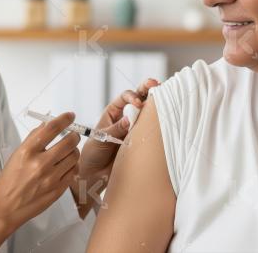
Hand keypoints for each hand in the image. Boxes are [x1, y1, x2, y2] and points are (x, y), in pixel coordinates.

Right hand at [0, 112, 79, 249]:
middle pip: (69, 142)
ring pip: (74, 156)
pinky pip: (74, 171)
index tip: (70, 116)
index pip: (51, 129)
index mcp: (27, 152)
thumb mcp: (16, 155)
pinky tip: (66, 166)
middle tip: (72, 136)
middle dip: (74, 136)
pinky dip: (73, 166)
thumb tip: (47, 124)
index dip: (64, 119)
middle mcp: (40, 163)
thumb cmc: (9, 181)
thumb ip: (33, 139)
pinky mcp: (58, 189)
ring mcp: (51, 178)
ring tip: (68, 152)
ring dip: (73, 151)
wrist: (6, 208)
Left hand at [72, 78, 159, 217]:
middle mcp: (126, 117)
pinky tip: (165, 118)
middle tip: (155, 83)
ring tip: (164, 96)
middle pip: (139, 98)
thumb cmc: (92, 153)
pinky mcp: (140, 141)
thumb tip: (128, 120)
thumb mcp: (100, 138)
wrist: (95, 174)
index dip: (132, 97)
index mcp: (113, 112)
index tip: (137, 103)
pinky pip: (150, 130)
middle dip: (147, 89)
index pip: (124, 98)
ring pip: (147, 113)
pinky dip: (158, 123)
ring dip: (155, 103)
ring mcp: (135, 128)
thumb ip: (114, 129)